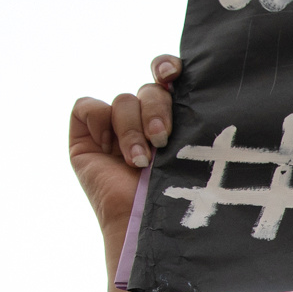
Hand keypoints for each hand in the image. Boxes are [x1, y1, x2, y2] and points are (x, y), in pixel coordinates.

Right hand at [70, 55, 180, 245]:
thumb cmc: (177, 196)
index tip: (174, 75)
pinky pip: (87, 107)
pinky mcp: (86, 137)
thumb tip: (206, 88)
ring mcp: (114, 129)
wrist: (146, 224)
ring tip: (142, 161)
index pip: (169, 77)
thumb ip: (192, 118)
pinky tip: (113, 150)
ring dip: (133, 129)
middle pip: (149, 89)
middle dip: (156, 109)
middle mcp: (144, 121)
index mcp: (173, 120)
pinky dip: (100, 123)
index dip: (169, 67)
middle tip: (163, 138)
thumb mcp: (190, 150)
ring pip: (124, 99)